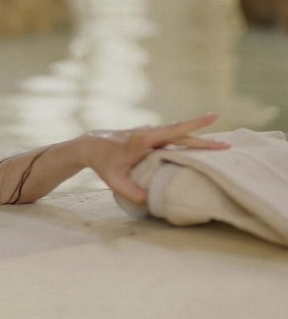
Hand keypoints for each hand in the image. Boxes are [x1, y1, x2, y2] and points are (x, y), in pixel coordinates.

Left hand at [81, 113, 229, 204]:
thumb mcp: (115, 181)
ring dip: (197, 140)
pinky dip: (186, 141)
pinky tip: (198, 148)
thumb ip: (132, 192)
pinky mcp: (150, 136)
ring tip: (218, 147)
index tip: (213, 116)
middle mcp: (149, 133)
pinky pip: (172, 138)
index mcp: (143, 140)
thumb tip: (153, 202)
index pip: (173, 131)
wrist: (91, 146)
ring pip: (178, 136)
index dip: (194, 124)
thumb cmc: (103, 163)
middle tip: (227, 147)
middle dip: (204, 140)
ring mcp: (150, 133)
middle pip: (182, 135)